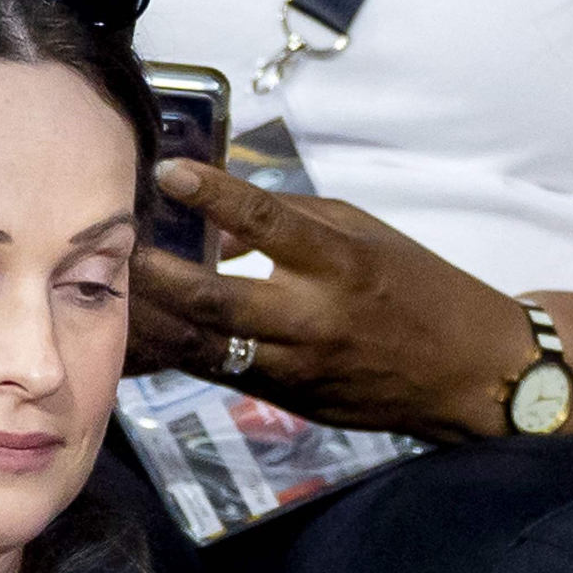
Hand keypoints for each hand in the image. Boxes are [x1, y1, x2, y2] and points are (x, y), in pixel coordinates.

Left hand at [133, 159, 536, 441]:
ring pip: (205, 347)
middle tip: (109, 244)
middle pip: (215, 301)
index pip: (268, 221)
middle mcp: (314, 319)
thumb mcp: (366, 234)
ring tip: (106, 289)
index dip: (213, 194)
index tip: (166, 171)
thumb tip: (220, 225)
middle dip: (155, 275)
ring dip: (151, 321)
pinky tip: (140, 333)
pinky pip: (218, 374)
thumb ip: (293, 221)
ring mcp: (297, 368)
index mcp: (341, 264)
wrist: (466, 375)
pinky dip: (176, 352)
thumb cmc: (418, 289)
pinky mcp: (287, 401)